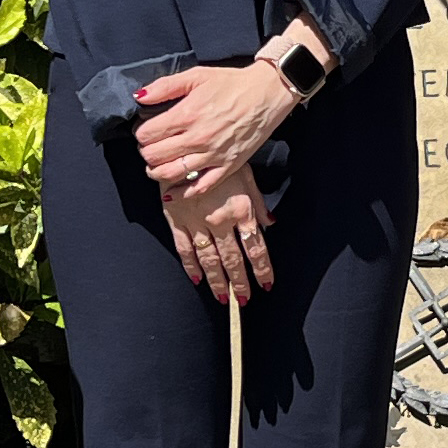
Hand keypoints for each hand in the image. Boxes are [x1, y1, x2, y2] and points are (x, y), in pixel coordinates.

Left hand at [135, 34, 317, 188]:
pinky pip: (200, 188)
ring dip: (156, 172)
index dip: (141, 132)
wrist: (267, 93)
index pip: (147, 134)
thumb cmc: (232, 83)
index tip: (146, 129)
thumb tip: (139, 98)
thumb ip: (164, 86)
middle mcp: (198, 138)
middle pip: (154, 156)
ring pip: (170, 174)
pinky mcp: (227, 167)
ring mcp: (213, 156)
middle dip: (146, 151)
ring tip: (157, 165)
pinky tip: (173, 191)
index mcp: (187, 114)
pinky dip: (182, 193)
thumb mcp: (197, 75)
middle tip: (150, 146)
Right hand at [165, 162, 273, 304]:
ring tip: (223, 298)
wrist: (183, 148)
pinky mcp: (177, 221)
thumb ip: (258, 203)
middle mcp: (220, 220)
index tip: (266, 283)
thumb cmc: (217, 158)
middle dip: (240, 282)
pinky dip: (191, 266)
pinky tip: (197, 279)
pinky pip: (184, 249)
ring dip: (217, 281)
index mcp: (241, 209)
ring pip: (209, 260)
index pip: (255, 247)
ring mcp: (197, 223)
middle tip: (244, 299)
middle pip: (233, 259)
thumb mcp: (246, 175)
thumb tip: (270, 224)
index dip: (262, 268)